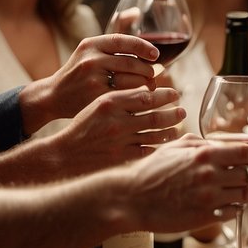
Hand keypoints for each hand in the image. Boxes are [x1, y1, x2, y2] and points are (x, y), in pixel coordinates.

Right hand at [19, 34, 160, 133]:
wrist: (53, 95)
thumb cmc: (79, 72)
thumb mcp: (89, 51)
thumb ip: (112, 40)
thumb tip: (136, 13)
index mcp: (90, 44)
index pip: (122, 40)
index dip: (143, 46)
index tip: (155, 54)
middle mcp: (90, 59)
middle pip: (130, 62)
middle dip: (148, 69)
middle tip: (154, 75)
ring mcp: (93, 78)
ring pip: (131, 78)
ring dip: (146, 83)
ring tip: (150, 85)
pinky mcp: (96, 96)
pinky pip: (126, 94)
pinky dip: (137, 95)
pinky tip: (141, 97)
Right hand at [49, 87, 186, 173]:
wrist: (65, 152)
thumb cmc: (84, 125)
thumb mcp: (98, 104)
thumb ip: (122, 97)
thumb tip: (150, 91)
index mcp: (110, 102)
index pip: (145, 96)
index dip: (164, 95)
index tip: (174, 94)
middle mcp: (116, 121)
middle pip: (154, 115)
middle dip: (172, 113)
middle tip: (182, 110)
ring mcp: (120, 140)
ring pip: (154, 134)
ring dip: (169, 130)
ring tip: (177, 126)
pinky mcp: (122, 157)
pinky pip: (148, 150)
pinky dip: (159, 145)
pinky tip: (165, 141)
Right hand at [128, 135, 247, 234]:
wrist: (131, 199)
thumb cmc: (150, 171)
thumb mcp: (175, 147)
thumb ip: (200, 143)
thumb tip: (220, 143)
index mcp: (204, 154)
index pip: (246, 153)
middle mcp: (210, 175)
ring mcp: (209, 198)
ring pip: (245, 194)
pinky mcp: (205, 217)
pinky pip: (233, 212)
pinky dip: (237, 207)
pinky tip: (233, 204)